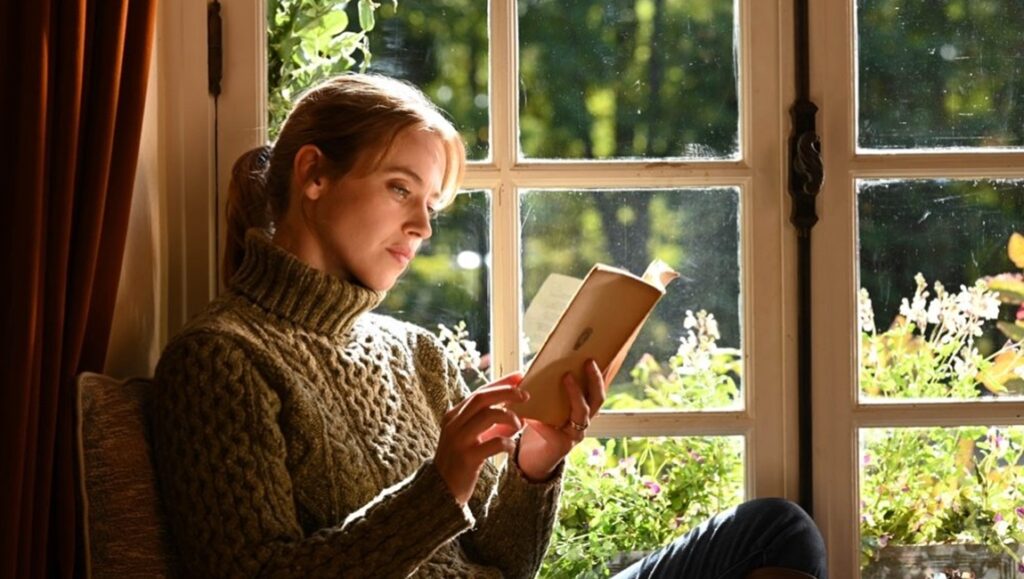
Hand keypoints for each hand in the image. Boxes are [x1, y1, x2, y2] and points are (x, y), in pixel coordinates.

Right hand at [434, 373, 526, 504]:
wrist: (441, 490)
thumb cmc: (458, 460)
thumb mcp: (467, 436)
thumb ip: (484, 422)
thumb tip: (511, 408)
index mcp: (453, 416)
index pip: (479, 392)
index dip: (500, 383)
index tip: (520, 376)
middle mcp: (453, 424)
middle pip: (482, 398)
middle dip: (506, 393)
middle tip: (526, 395)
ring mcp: (459, 440)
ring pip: (488, 416)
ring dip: (509, 417)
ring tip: (520, 424)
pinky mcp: (467, 458)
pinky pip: (493, 443)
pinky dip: (506, 442)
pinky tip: (510, 447)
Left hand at [517, 359, 605, 480]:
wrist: (531, 458)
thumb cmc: (540, 427)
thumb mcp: (546, 405)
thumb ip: (547, 389)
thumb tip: (539, 364)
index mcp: (582, 410)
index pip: (597, 390)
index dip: (602, 376)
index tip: (601, 357)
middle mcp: (584, 422)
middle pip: (597, 399)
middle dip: (594, 379)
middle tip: (587, 362)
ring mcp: (575, 435)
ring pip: (583, 412)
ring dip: (575, 393)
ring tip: (566, 378)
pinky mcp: (562, 446)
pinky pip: (554, 432)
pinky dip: (541, 423)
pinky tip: (531, 416)